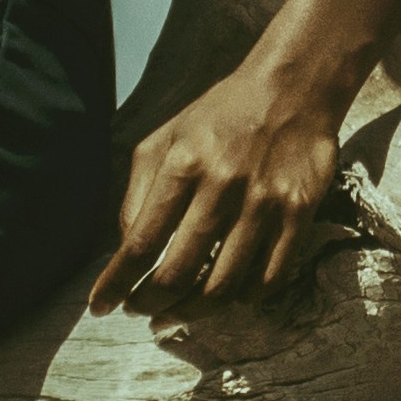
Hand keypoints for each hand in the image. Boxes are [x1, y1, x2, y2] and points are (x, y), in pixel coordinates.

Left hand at [93, 60, 348, 310]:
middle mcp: (223, 185)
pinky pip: (269, 277)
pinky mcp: (300, 213)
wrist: (294, 87)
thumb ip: (139, 191)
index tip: (100, 307)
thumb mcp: (166, 138)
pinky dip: (244, 298)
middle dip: (150, 304)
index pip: (141, 242)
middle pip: (179, 273)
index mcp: (183, 164)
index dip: (116, 283)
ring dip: (192, 311)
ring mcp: (264, 202)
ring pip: (224, 286)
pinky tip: (227, 296)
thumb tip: (126, 248)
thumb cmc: (221, 115)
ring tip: (176, 313)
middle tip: (141, 311)